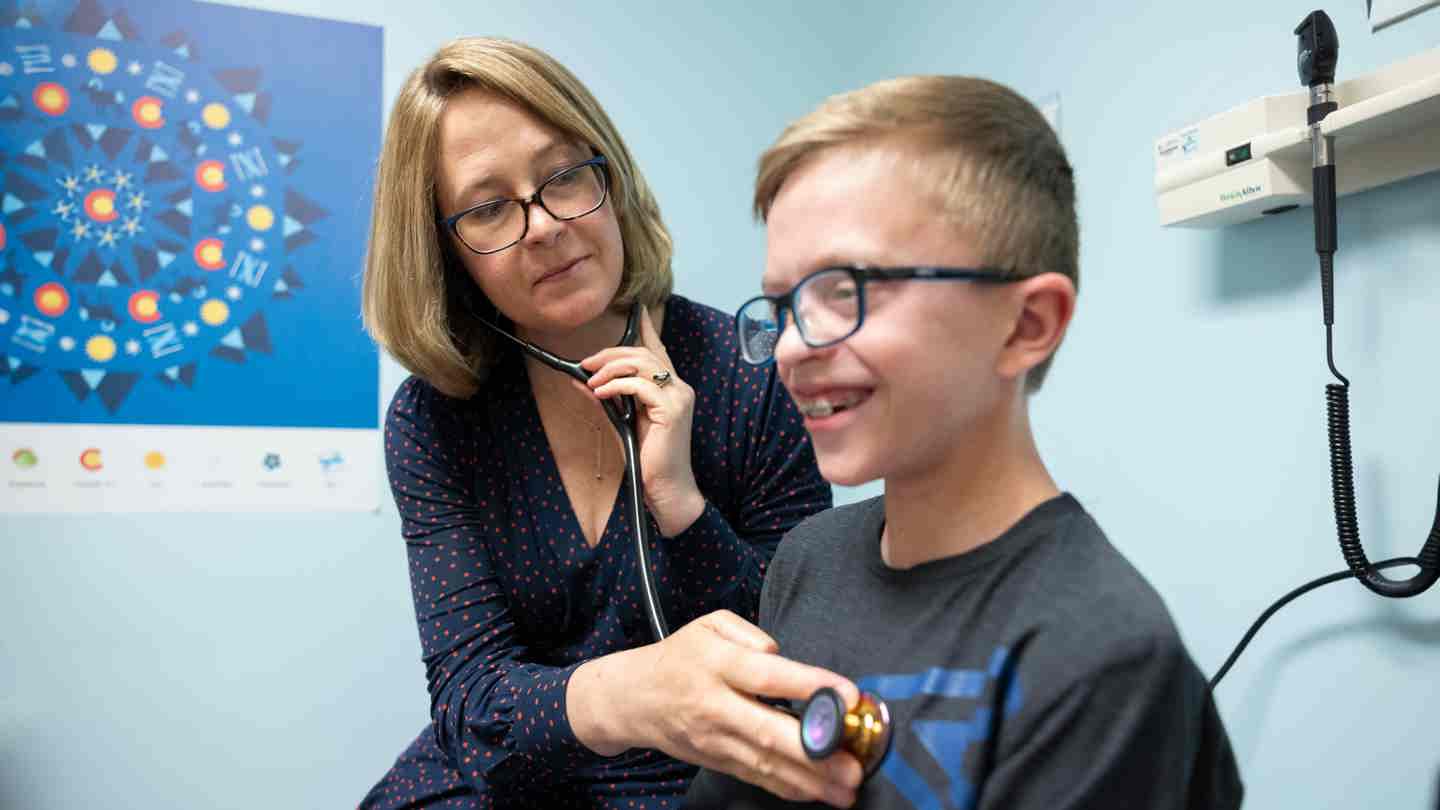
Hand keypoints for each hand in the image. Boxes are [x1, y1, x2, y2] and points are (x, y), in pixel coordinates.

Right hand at [569, 611, 863, 806]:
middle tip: (854, 764)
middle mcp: (716, 706)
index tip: (849, 694)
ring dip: (809, 780)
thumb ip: (750, 633)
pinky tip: (817, 794)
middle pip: (768, 732)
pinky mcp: (715, 760)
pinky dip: (787, 788)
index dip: (809, 685)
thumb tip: (782, 655)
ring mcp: (714, 740)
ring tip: (846, 789)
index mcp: (717, 664)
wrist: (633, 698)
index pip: (768, 675)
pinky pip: (755, 777)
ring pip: (765, 764)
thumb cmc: (680, 656)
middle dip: (816, 752)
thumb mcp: (709, 625)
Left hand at [581, 305, 703, 535]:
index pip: (658, 350)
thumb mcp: (620, 423)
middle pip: (643, 353)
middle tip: (586, 363)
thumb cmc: (648, 460)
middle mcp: (679, 388)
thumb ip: (604, 400)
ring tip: (591, 380)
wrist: (667, 488)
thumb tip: (578, 381)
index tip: (635, 310)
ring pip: (641, 364)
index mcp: (672, 388)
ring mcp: (678, 397)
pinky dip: (616, 386)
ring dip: (610, 369)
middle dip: (611, 354)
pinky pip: (640, 385)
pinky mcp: (672, 409)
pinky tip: (600, 393)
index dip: (646, 328)